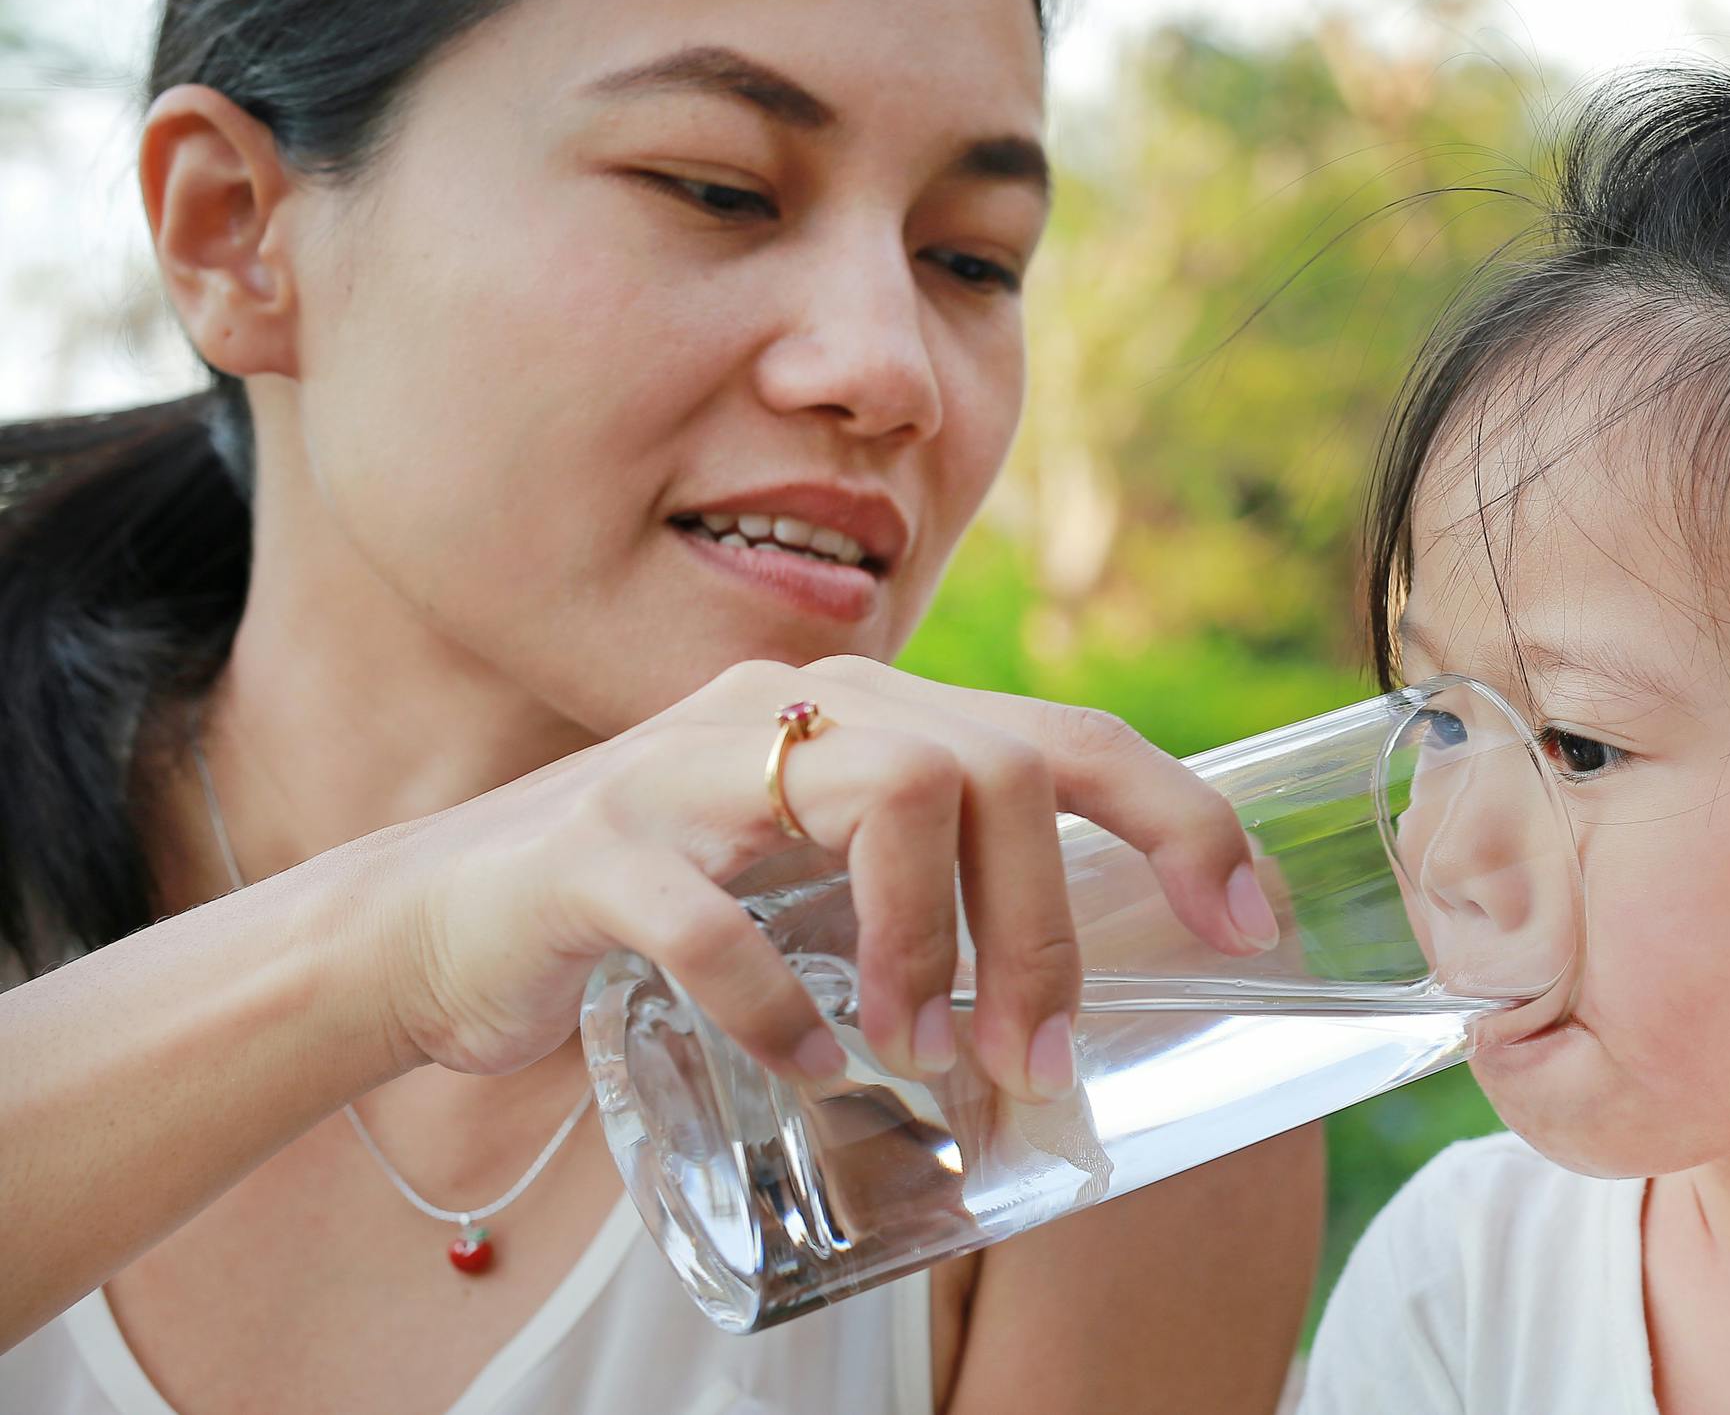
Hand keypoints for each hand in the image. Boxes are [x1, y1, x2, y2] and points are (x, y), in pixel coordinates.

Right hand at [357, 656, 1270, 1101]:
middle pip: (989, 767)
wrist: (433, 925)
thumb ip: (931, 893)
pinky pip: (714, 922)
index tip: (1248, 921)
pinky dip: (780, 1009)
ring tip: (923, 1052)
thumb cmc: (662, 911)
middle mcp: (791, 710)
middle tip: (1037, 1060)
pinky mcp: (591, 852)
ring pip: (883, 793)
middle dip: (1042, 924)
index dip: (1179, 816)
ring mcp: (684, 768)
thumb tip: (1073, 1003)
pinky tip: (811, 1066)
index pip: (1063, 734)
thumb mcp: (818, 880)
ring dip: (930, 944)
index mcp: (868, 715)